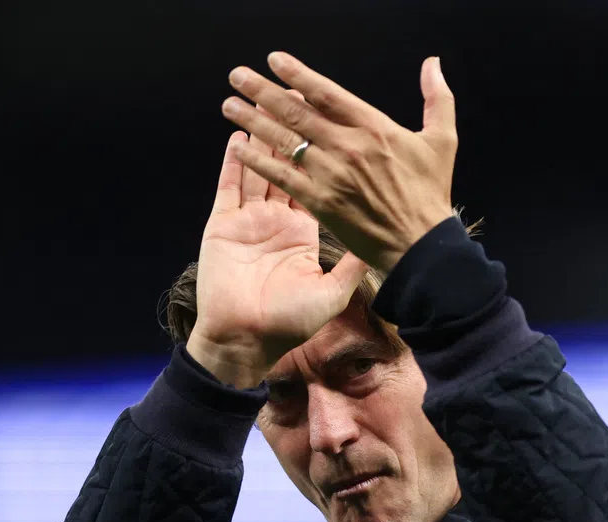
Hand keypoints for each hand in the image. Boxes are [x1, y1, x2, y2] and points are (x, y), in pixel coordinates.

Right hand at [187, 124, 370, 387]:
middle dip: (290, 130)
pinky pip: (230, 186)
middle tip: (296, 94)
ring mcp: (250, 220)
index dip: (323, 149)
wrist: (247, 341)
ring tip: (265, 103)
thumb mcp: (333, 292)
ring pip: (258, 168)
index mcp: (306, 231)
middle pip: (287, 164)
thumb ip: (354, 263)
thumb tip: (383, 241)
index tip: (332, 121)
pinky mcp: (223, 225)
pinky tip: (239, 137)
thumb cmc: (291, 323)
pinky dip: (235, 161)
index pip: (318, 178)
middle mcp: (279, 220)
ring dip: (260, 136)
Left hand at [220, 52, 457, 274]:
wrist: (421, 246)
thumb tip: (433, 64)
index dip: (298, 75)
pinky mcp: (321, 203)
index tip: (274, 60)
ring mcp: (332, 175)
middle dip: (263, 91)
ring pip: (285, 141)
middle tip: (237, 76)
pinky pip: (283, 177)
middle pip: (296, 112)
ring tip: (230, 105)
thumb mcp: (442, 141)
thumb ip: (437, 99)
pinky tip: (240, 149)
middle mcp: (348, 147)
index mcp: (374, 128)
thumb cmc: (431, 195)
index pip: (327, 94)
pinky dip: (260, 162)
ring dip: (254, 121)